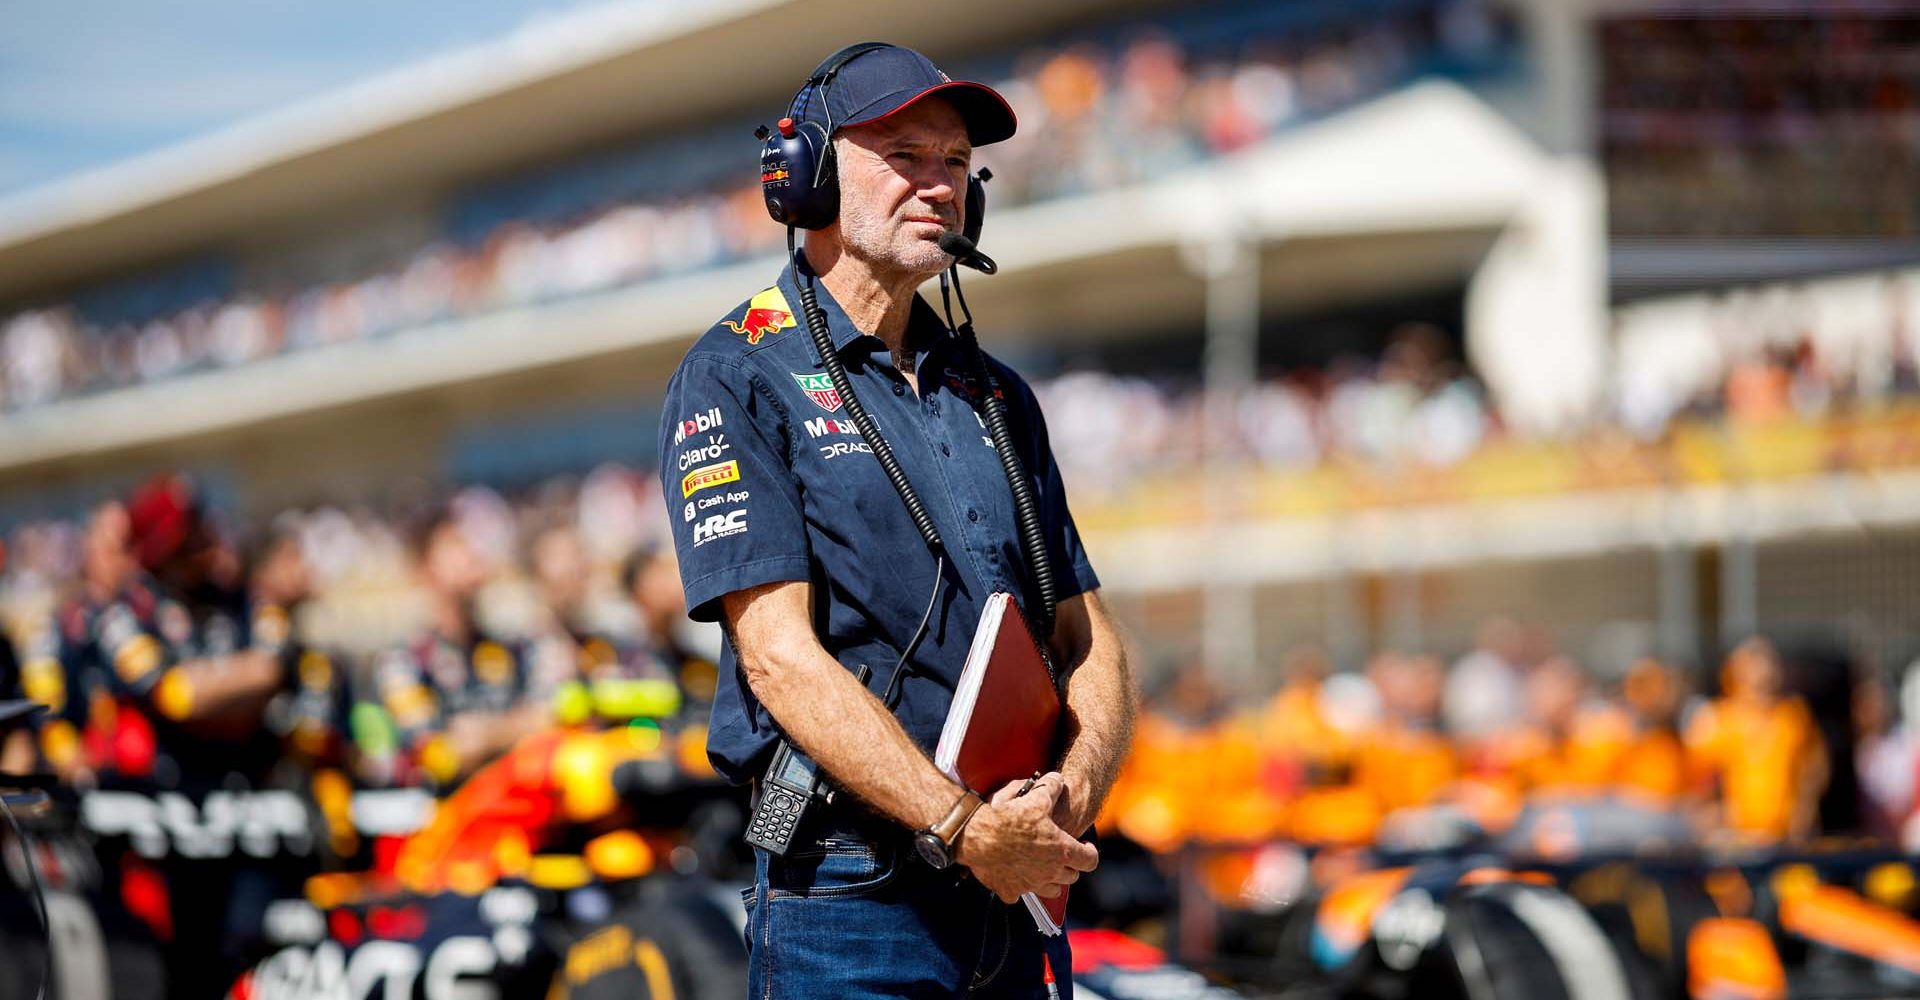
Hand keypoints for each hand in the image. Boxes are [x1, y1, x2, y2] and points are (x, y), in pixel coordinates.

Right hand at [953, 774, 1097, 902]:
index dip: (1089, 852)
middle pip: (1071, 876)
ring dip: (1051, 880)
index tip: (1083, 846)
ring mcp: (1030, 885)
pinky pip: (1020, 895)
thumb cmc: (1011, 817)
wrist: (980, 835)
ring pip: (1052, 891)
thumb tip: (1058, 781)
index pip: (1090, 860)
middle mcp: (1050, 872)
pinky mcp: (1010, 891)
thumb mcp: (1037, 797)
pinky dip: (1019, 887)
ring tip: (1044, 867)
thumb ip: (1052, 787)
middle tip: (1061, 853)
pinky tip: (1014, 875)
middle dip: (1070, 866)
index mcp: (1063, 851)